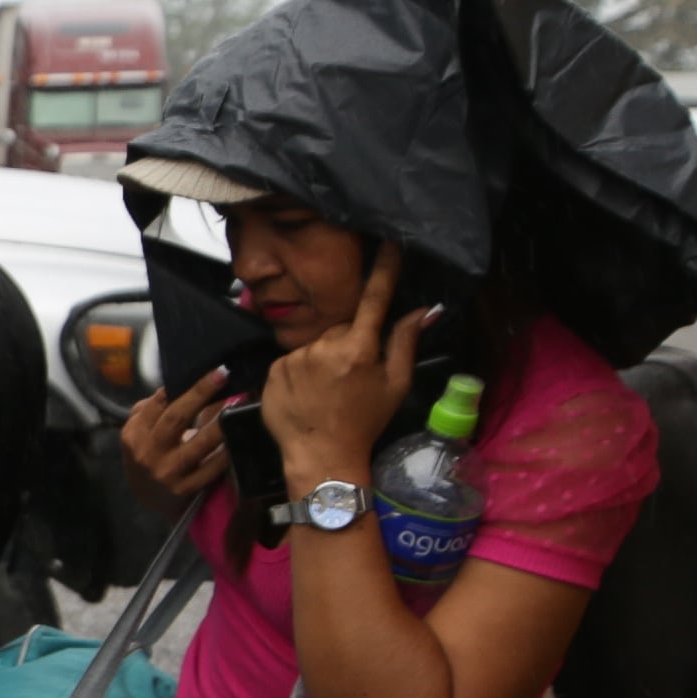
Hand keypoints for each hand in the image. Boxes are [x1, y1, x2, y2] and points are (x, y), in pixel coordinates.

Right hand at [119, 367, 234, 505]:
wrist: (149, 496)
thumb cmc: (148, 453)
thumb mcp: (139, 431)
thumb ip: (153, 408)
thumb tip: (180, 383)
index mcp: (134, 434)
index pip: (158, 403)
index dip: (183, 385)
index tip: (209, 371)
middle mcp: (148, 452)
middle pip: (176, 417)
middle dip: (201, 393)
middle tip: (223, 374)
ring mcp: (167, 472)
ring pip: (198, 442)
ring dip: (220, 421)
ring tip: (237, 402)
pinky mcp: (184, 489)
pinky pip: (210, 468)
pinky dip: (225, 452)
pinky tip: (237, 436)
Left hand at [257, 239, 429, 492]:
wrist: (320, 455)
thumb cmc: (364, 422)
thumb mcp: (395, 385)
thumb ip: (405, 343)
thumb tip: (423, 309)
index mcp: (359, 349)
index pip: (374, 298)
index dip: (384, 268)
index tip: (388, 241)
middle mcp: (325, 347)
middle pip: (341, 327)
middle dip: (349, 341)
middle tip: (352, 375)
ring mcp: (296, 357)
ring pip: (316, 343)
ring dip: (323, 357)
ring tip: (327, 388)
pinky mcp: (273, 369)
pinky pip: (293, 358)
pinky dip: (301, 370)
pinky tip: (307, 392)